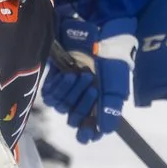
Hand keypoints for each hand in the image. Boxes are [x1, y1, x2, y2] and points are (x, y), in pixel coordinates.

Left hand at [47, 7, 136, 140]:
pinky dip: (59, 85)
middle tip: (91, 84)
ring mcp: (68, 89)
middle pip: (73, 118)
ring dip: (71, 92)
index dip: (86, 133)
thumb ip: (110, 108)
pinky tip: (67, 73)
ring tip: (81, 74)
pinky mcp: (55, 78)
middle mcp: (82, 99)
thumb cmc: (111, 59)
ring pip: (61, 106)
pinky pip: (50, 93)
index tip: (86, 135)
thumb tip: (105, 131)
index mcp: (98, 104)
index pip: (89, 129)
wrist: (99, 32)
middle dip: (82, 104)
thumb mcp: (116, 84)